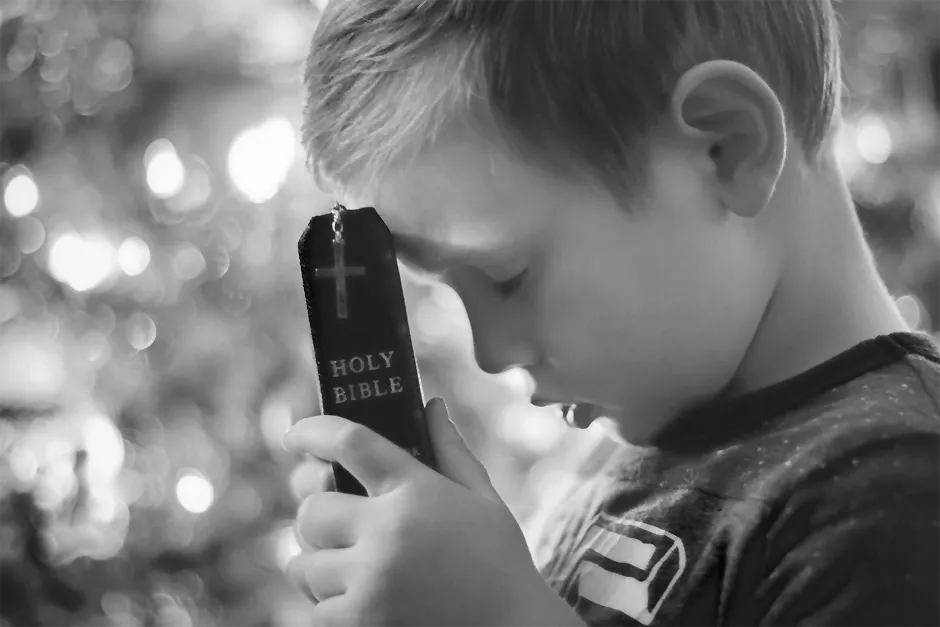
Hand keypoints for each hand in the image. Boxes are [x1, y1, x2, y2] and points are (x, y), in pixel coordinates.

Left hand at [283, 398, 577, 626]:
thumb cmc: (500, 562)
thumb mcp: (483, 498)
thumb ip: (450, 449)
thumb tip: (431, 404)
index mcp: (416, 490)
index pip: (350, 442)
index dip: (314, 432)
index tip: (295, 436)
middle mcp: (387, 531)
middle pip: (312, 509)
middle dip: (318, 514)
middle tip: (335, 522)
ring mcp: (370, 582)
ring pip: (303, 565)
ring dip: (318, 563)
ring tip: (346, 566)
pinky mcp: (360, 623)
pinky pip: (313, 610)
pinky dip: (327, 606)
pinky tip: (356, 599)